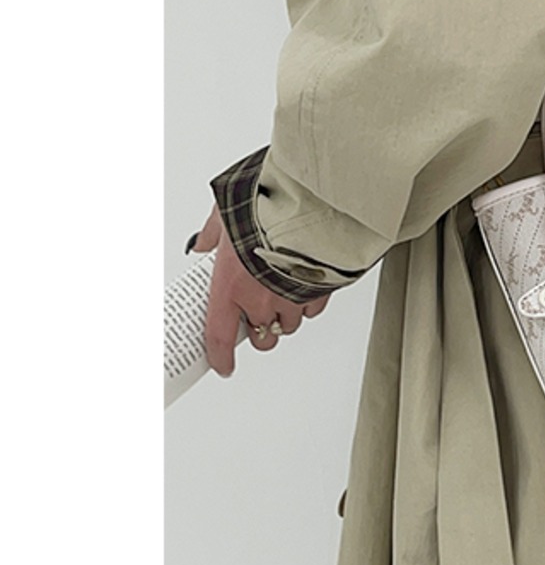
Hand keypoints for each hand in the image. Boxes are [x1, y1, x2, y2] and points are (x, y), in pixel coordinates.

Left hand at [190, 203, 329, 377]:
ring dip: (283, 316)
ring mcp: (292, 297)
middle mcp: (261, 298)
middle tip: (255, 316)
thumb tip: (203, 245)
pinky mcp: (320, 290)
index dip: (220, 357)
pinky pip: (312, 310)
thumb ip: (213, 234)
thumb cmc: (264, 206)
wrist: (311, 199)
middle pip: (261, 337)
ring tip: (281, 294)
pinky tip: (303, 284)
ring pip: (288, 325)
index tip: (222, 365)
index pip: (219, 335)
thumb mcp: (224, 212)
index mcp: (230, 284)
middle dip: (258, 332)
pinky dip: (307, 303)